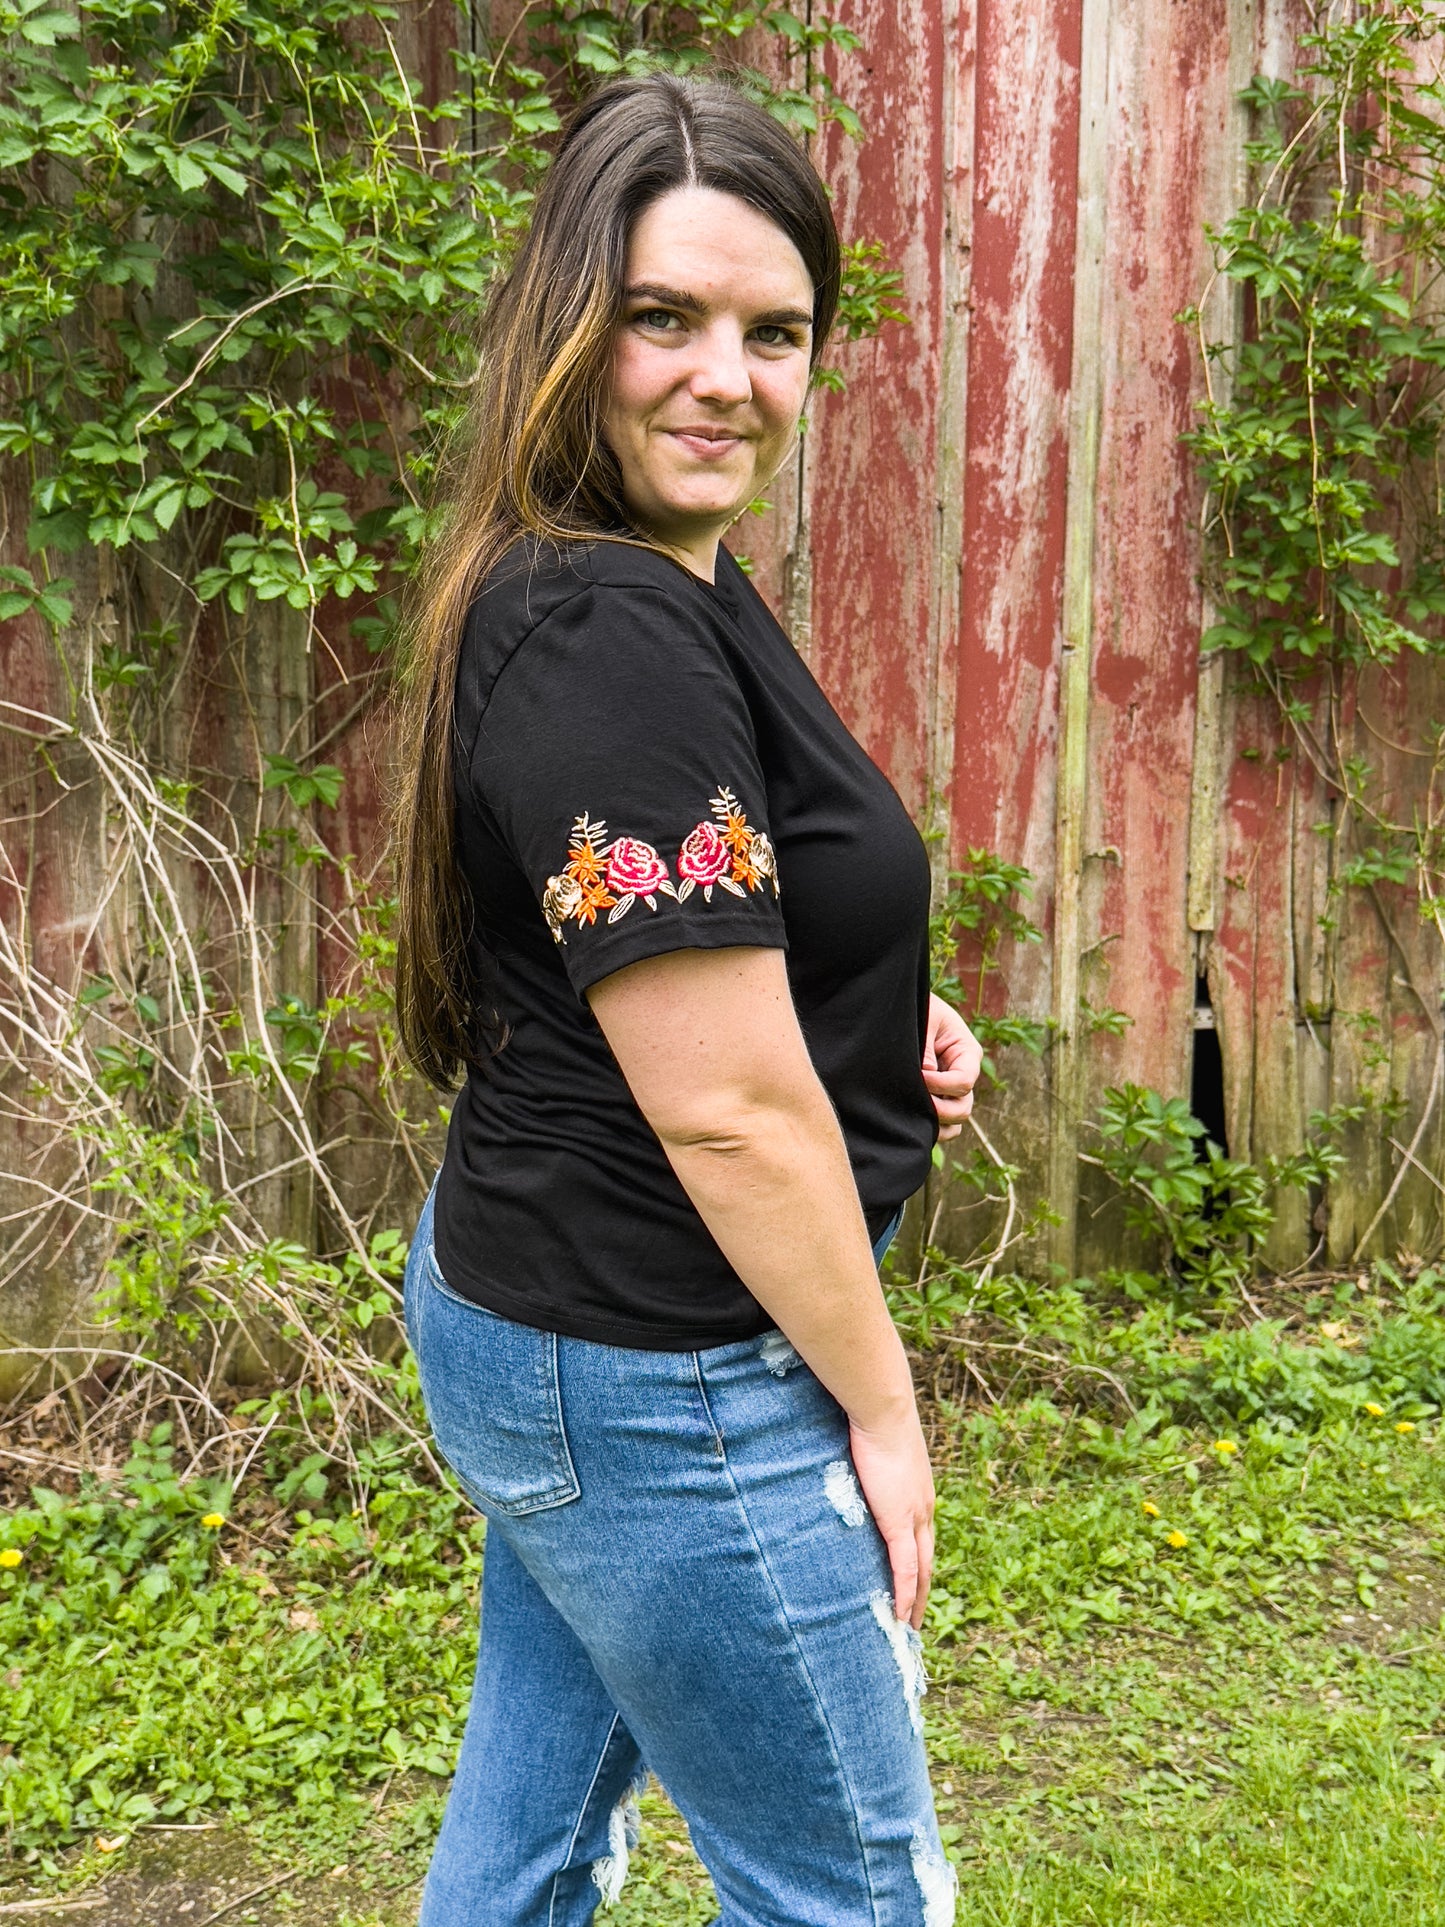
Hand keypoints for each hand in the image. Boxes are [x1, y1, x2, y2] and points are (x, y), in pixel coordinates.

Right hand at [848, 1410, 934, 1628]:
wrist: (882, 1410)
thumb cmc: (872, 1419)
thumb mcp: (873, 1447)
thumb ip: (866, 1464)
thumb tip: (848, 1464)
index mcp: (919, 1492)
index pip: (923, 1538)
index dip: (920, 1564)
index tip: (915, 1584)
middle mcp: (924, 1508)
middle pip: (928, 1561)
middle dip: (922, 1592)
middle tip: (914, 1619)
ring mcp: (914, 1516)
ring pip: (920, 1571)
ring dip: (916, 1601)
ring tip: (908, 1628)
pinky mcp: (899, 1521)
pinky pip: (905, 1567)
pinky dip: (904, 1593)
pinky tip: (899, 1615)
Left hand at [923, 993, 981, 1140]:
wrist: (905, 1009)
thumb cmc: (919, 1009)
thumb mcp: (925, 1020)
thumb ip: (927, 1051)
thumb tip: (925, 1079)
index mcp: (967, 1053)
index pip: (964, 1081)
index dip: (941, 1085)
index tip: (918, 1076)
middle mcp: (963, 1074)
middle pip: (963, 1108)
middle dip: (939, 1109)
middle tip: (912, 1100)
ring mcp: (951, 1090)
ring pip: (955, 1121)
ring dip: (937, 1123)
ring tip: (913, 1112)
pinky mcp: (936, 1098)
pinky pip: (942, 1125)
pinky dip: (931, 1127)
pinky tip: (910, 1118)